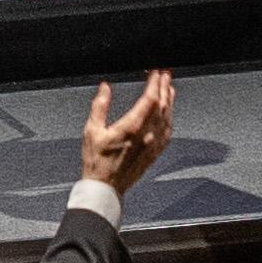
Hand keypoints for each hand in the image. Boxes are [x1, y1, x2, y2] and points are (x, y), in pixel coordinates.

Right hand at [84, 67, 181, 187]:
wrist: (105, 188)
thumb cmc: (96, 163)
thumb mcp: (91, 131)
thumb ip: (100, 106)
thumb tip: (105, 88)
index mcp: (132, 128)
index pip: (150, 99)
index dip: (155, 83)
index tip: (156, 73)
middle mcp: (146, 136)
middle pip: (162, 106)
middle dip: (165, 88)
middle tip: (166, 76)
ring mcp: (152, 145)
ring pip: (167, 118)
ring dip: (170, 102)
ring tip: (170, 90)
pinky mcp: (154, 154)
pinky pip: (167, 133)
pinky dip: (170, 119)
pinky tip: (169, 115)